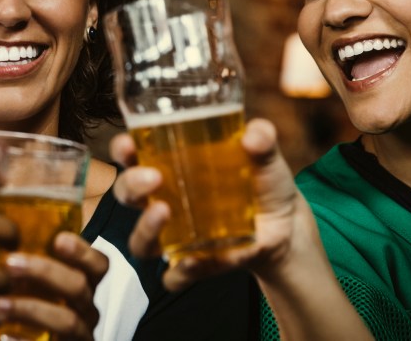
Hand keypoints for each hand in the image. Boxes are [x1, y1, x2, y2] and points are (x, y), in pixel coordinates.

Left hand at [0, 232, 108, 340]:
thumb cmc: (31, 307)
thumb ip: (27, 257)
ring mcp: (80, 335)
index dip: (83, 251)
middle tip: (10, 263)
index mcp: (85, 284)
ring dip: (31, 309)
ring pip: (67, 321)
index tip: (58, 239)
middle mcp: (87, 309)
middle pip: (79, 286)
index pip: (99, 264)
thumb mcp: (36, 281)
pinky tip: (3, 334)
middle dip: (45, 272)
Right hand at [111, 117, 300, 290]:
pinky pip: (174, 276)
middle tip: (153, 178)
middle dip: (132, 186)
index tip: (127, 144)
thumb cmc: (262, 183)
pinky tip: (192, 261)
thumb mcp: (265, 158)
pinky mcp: (195, 265)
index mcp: (171, 166)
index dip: (123, 149)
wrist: (286, 227)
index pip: (133, 155)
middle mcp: (164, 200)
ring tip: (164, 213)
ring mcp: (176, 236)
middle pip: (128, 195)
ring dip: (146, 228)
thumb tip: (255, 134)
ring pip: (141, 241)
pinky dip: (179, 272)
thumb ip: (262, 141)